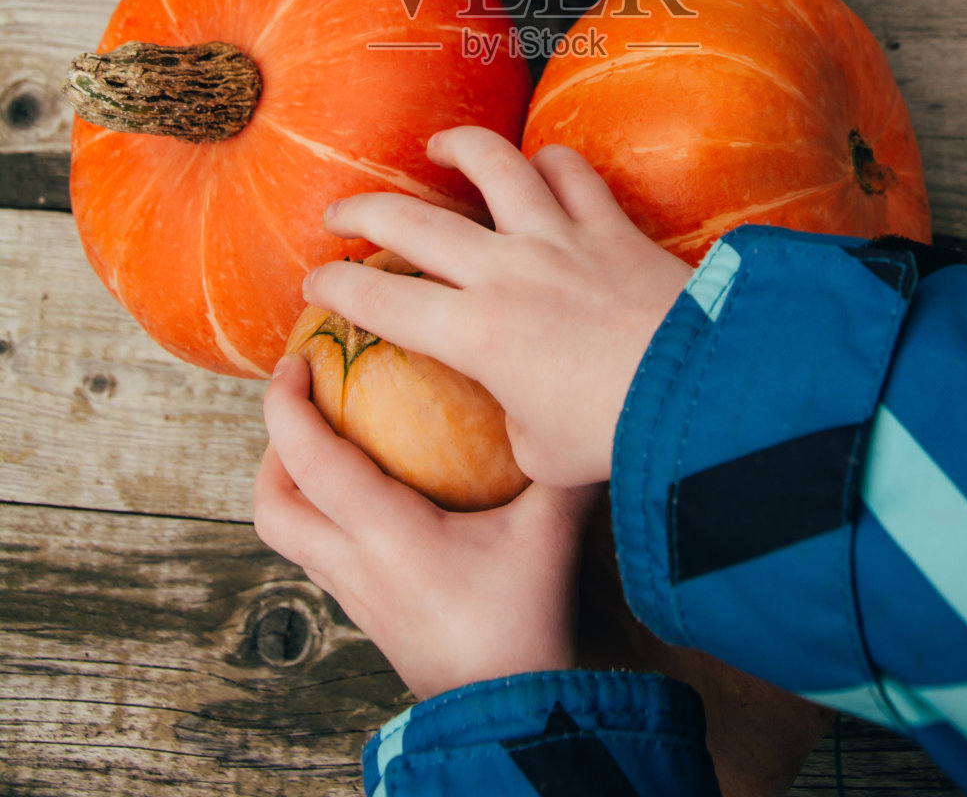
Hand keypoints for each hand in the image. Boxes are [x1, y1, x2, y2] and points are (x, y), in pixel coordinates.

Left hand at [254, 354, 596, 698]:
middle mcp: (355, 565)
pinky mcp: (369, 617)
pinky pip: (320, 556)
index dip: (287, 406)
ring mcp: (356, 596)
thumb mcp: (548, 534)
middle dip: (272, 448)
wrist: (506, 717)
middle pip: (272, 507)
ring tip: (329, 442)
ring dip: (291, 484)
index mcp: (386, 534)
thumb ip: (561, 469)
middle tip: (304, 404)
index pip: (311, 460)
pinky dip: (322, 515)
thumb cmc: (522, 624)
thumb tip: (582, 412)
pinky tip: (368, 499)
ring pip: (288, 536)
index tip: (293, 362)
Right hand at [307, 125, 691, 486]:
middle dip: (360, 211)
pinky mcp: (609, 224)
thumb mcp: (543, 455)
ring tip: (436, 148)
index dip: (336, 288)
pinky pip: (571, 172)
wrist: (701, 395)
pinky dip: (549, 162)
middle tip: (338, 213)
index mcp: (475, 335)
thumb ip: (514, 426)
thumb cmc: (618, 437)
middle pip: (411, 220)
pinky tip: (538, 164)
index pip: (380, 302)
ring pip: (492, 166)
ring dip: (455, 149)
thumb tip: (516, 415)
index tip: (316, 283)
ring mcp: (558, 238)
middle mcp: (505, 272)